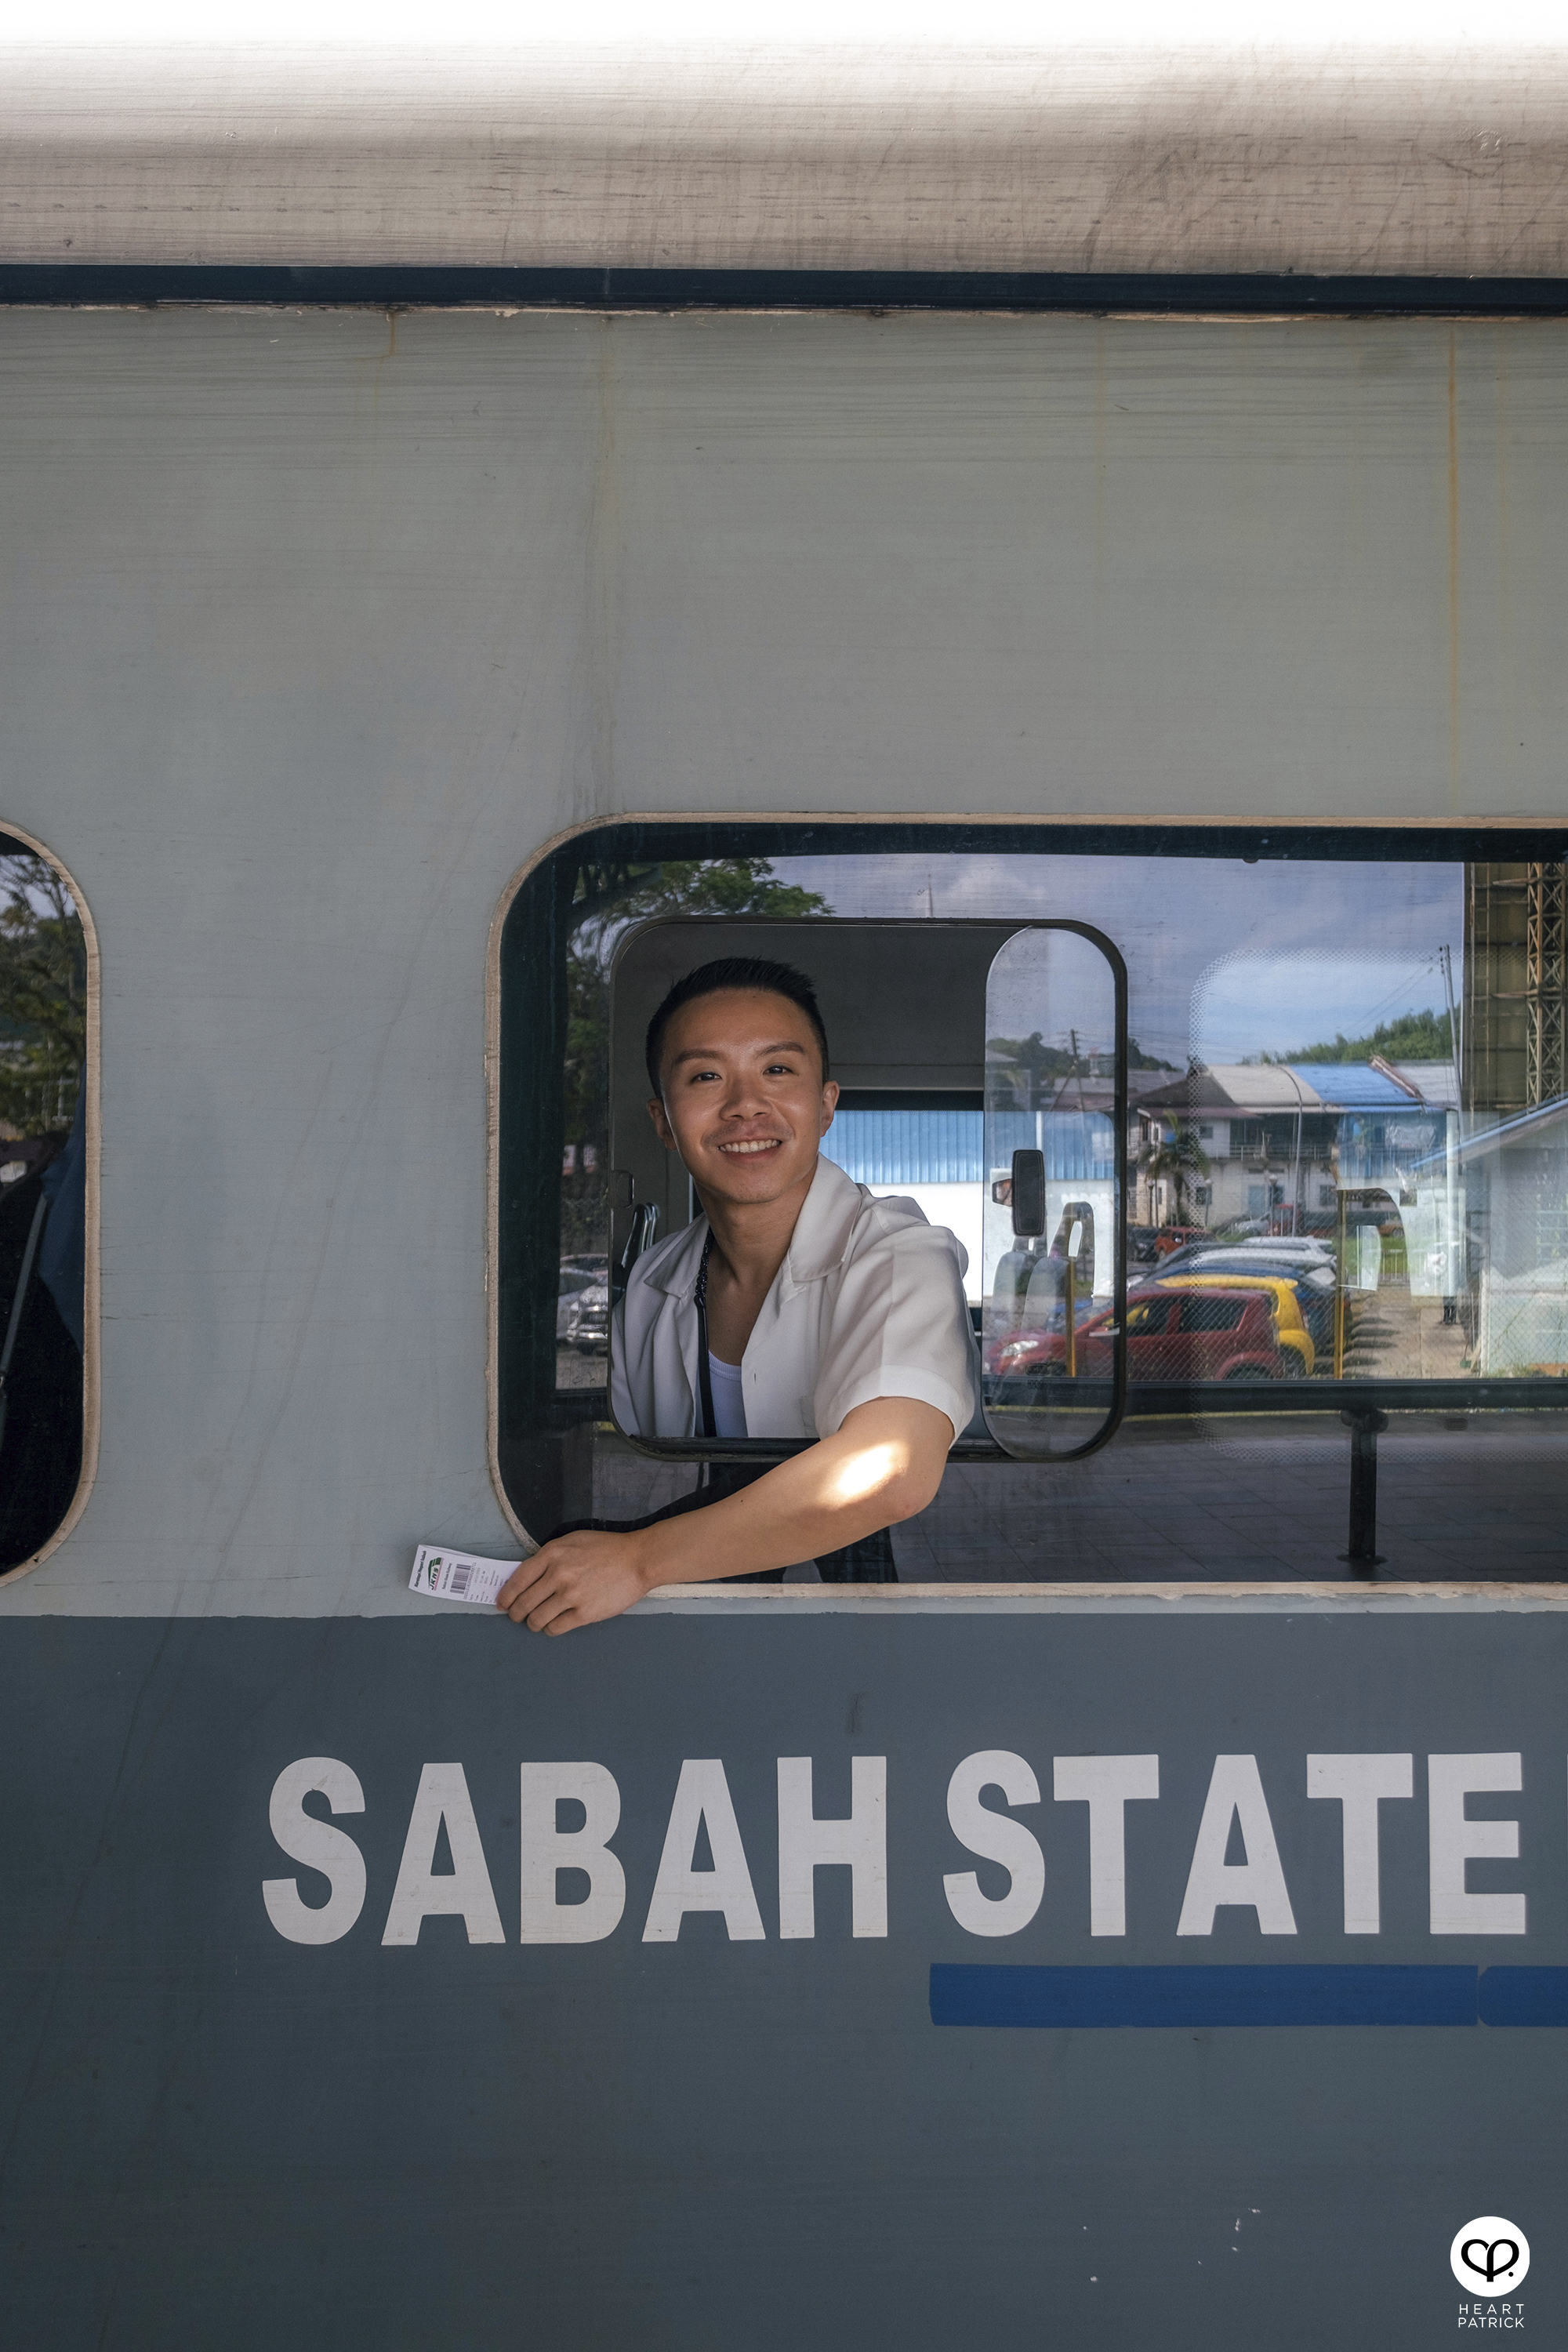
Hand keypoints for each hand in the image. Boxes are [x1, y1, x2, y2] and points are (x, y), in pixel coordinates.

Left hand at [496, 1528, 651, 1635]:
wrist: (637, 1560)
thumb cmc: (606, 1548)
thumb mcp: (572, 1541)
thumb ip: (549, 1557)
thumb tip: (528, 1576)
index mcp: (552, 1554)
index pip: (517, 1580)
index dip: (506, 1596)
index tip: (502, 1604)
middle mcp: (558, 1575)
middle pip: (523, 1603)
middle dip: (516, 1613)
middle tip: (517, 1616)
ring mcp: (571, 1595)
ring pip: (536, 1619)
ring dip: (533, 1623)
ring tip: (537, 1621)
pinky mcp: (584, 1613)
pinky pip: (555, 1628)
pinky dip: (550, 1629)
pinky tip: (553, 1625)